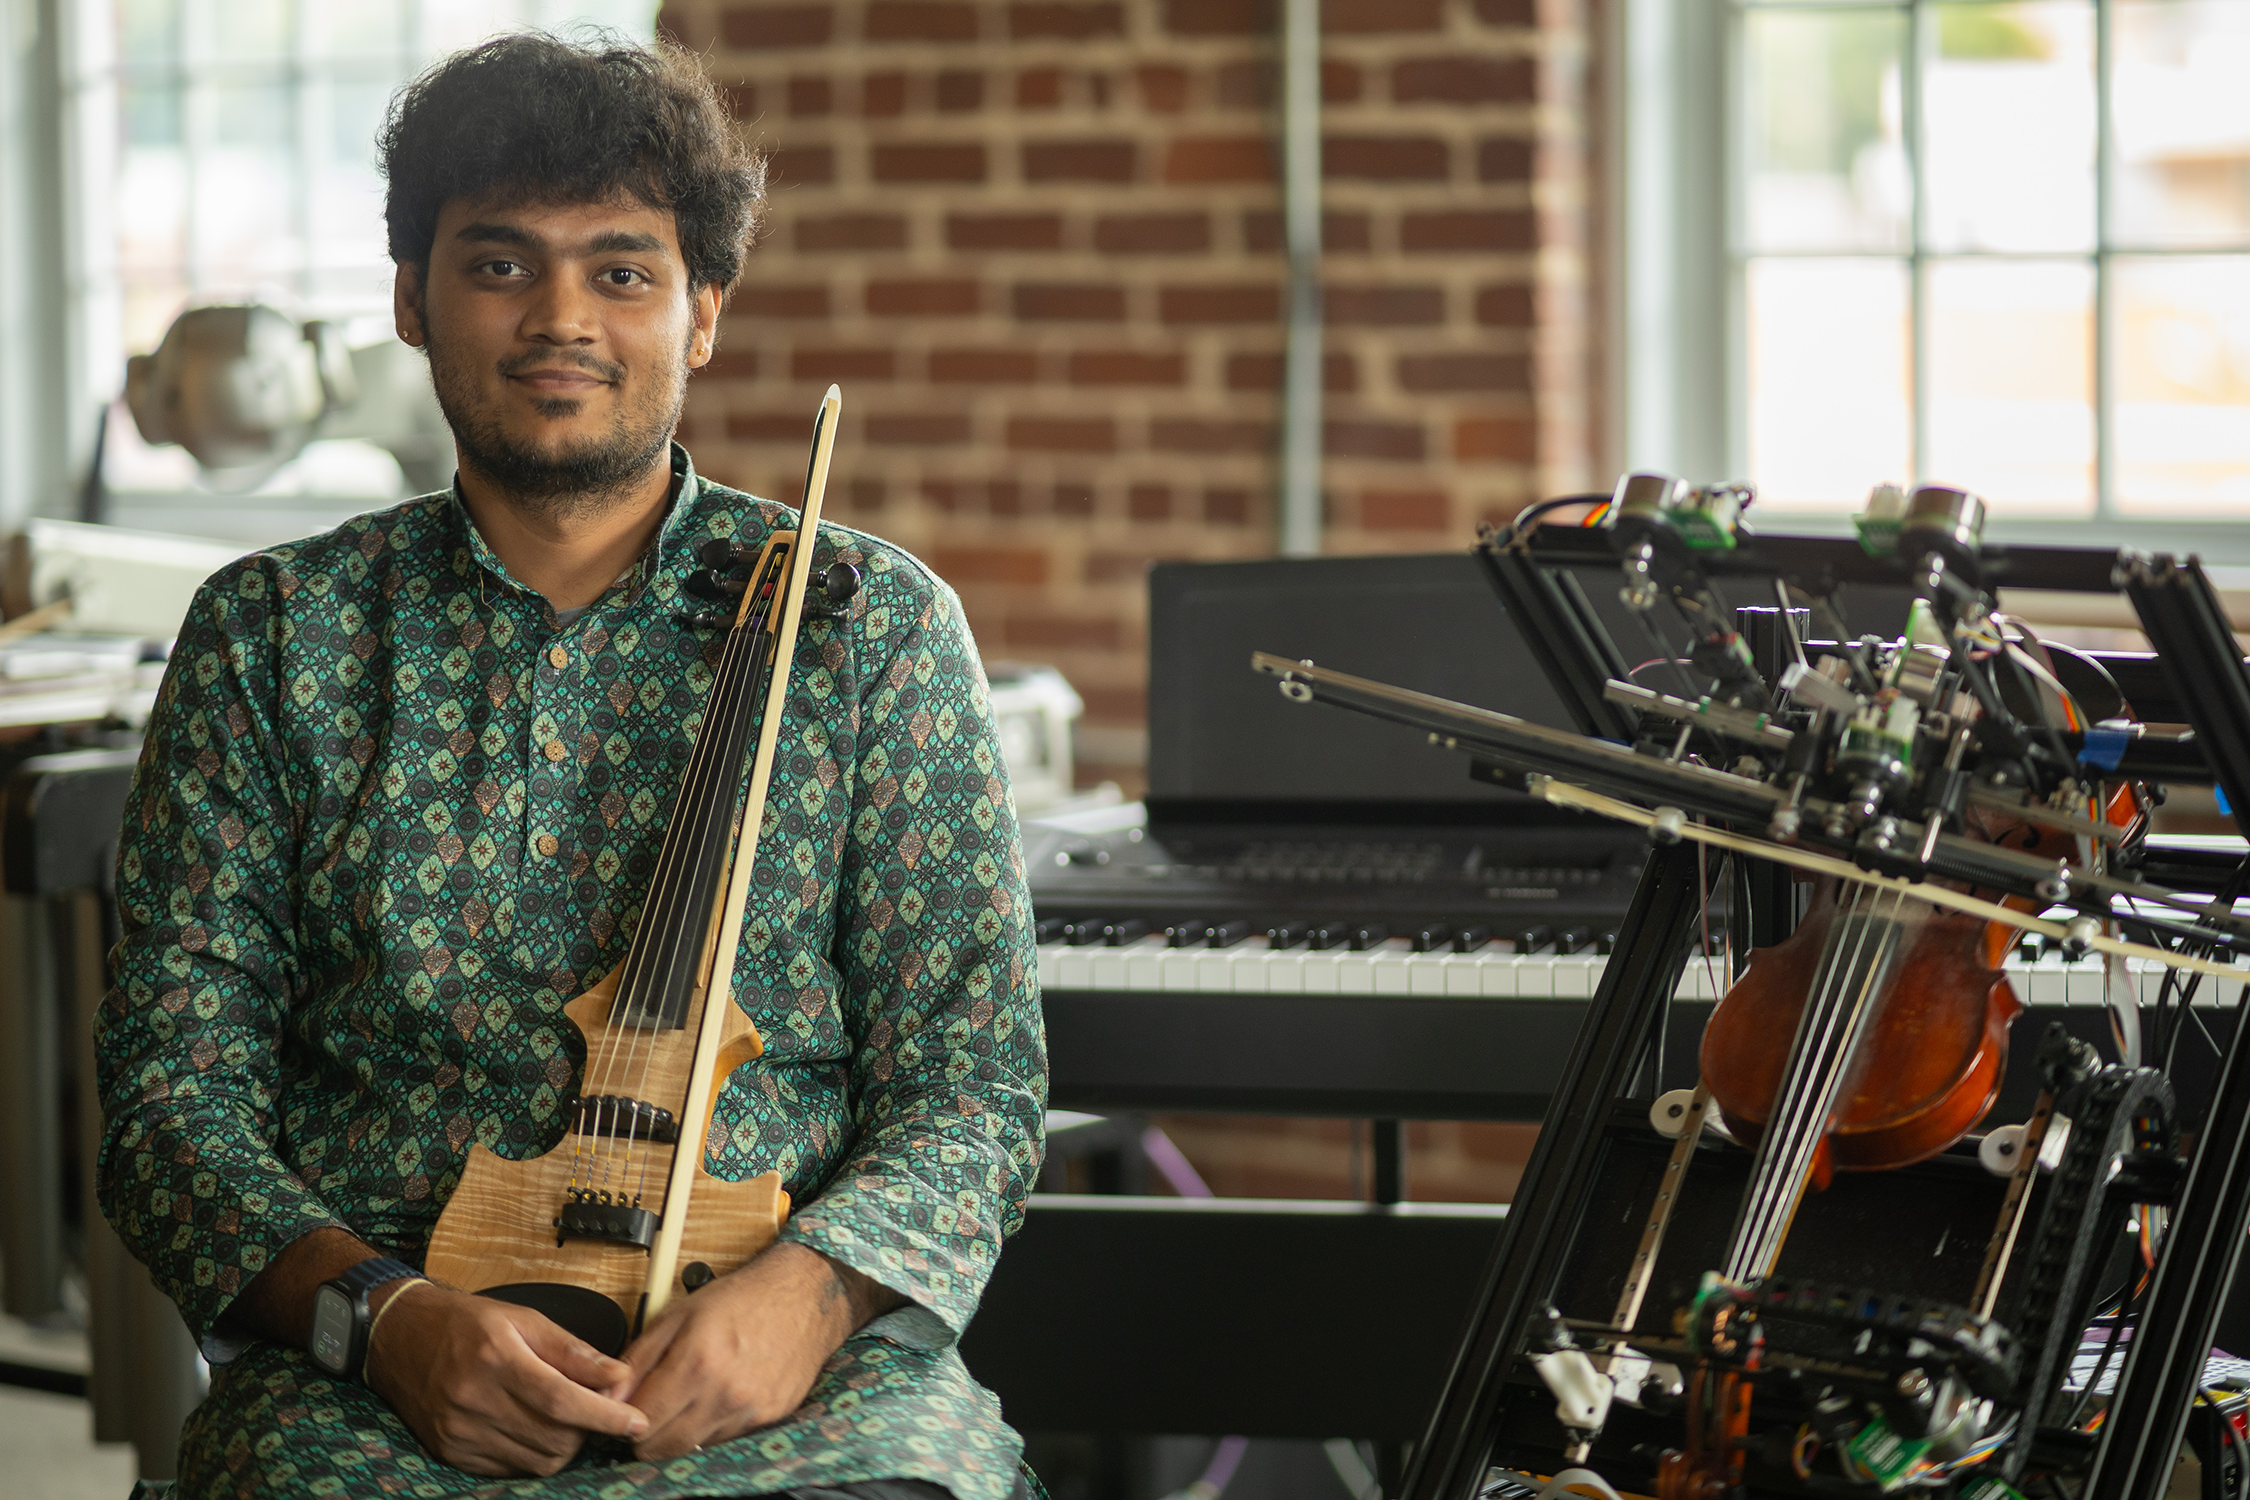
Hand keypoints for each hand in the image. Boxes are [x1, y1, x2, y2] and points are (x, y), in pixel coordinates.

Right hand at [364, 1281, 649, 1476]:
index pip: (561, 1399)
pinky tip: (534, 1429)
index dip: (604, 1415)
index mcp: (497, 1359)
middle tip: (595, 1409)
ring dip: (564, 1445)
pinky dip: (534, 1455)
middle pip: (553, 1437)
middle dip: (587, 1429)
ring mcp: (460, 1432)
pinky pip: (511, 1469)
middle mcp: (475, 1400)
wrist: (401, 1339)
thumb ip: (574, 1351)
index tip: (634, 1421)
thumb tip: (619, 1375)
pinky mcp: (451, 1453)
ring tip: (564, 1417)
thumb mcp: (525, 1320)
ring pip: (536, 1461)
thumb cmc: (467, 1324)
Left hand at [617, 1242, 901, 1458]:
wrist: (806, 1295)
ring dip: (681, 1432)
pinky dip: (712, 1426)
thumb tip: (609, 1397)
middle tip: (651, 1408)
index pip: (640, 1421)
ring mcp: (750, 1410)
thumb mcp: (678, 1313)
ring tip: (687, 1398)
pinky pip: (725, 1439)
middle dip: (648, 1433)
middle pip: (663, 1447)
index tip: (627, 1407)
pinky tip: (717, 1397)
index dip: (625, 1417)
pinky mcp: (770, 1418)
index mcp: (697, 1362)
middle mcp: (725, 1393)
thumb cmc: (742, 1297)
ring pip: (693, 1448)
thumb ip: (639, 1359)